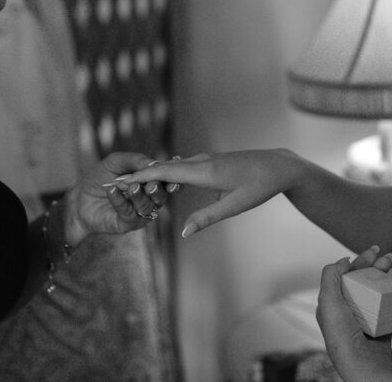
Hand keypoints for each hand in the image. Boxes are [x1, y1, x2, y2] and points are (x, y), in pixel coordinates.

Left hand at [63, 152, 173, 245]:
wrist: (81, 196)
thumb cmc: (101, 177)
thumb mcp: (117, 162)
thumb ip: (136, 160)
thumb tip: (154, 163)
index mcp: (151, 183)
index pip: (167, 182)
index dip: (172, 181)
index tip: (171, 178)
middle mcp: (149, 199)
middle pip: (161, 196)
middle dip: (157, 190)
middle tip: (151, 185)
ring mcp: (139, 213)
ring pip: (146, 206)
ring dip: (139, 196)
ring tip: (130, 187)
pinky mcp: (126, 224)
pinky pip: (128, 214)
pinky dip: (120, 201)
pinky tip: (112, 190)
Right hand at [111, 148, 303, 236]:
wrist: (278, 165)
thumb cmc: (259, 187)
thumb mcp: (234, 206)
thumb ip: (207, 219)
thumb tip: (184, 233)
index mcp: (204, 172)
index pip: (163, 173)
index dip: (139, 177)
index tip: (118, 181)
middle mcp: (201, 162)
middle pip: (162, 167)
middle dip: (137, 175)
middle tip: (113, 183)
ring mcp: (205, 159)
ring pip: (171, 165)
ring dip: (150, 173)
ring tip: (129, 182)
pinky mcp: (210, 160)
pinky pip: (181, 165)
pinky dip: (165, 171)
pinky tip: (158, 178)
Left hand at [316, 246, 391, 380]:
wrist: (362, 364)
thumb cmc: (341, 334)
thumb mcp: (328, 300)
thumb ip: (330, 276)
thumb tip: (342, 260)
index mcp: (333, 304)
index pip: (346, 276)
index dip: (359, 261)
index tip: (374, 251)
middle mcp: (347, 311)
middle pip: (363, 282)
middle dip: (376, 266)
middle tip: (389, 257)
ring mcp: (365, 321)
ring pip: (377, 293)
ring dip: (387, 280)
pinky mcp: (380, 330)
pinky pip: (389, 309)